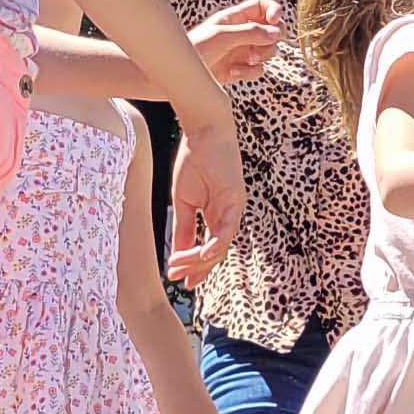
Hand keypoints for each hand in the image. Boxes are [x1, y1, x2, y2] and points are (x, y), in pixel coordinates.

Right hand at [165, 135, 242, 282]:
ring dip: (199, 259)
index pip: (209, 248)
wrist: (201, 132)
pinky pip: (227, 229)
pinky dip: (215, 244)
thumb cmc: (192, 161)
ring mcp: (234, 209)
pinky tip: (200, 254)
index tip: (180, 281)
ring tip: (179, 266)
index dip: (195, 266)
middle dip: (197, 269)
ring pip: (221, 245)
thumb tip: (177, 253)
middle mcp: (227, 215)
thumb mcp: (183, 202)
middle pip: (216, 252)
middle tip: (180, 281)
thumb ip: (183, 228)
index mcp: (216, 215)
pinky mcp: (236, 200)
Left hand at [189, 0, 289, 86]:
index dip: (273, 10)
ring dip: (262, 56)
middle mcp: (240, 33)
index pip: (262, 6)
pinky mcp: (238, 69)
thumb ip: (251, 32)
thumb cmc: (193, 50)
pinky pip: (257, 69)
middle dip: (271, 38)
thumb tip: (277, 32)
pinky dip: (250, 72)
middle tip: (262, 46)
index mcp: (234, 17)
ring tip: (247, 60)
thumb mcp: (222, 36)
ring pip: (267, 50)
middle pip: (271, 29)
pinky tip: (234, 73)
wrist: (177, 76)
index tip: (275, 22)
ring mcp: (240, 51)